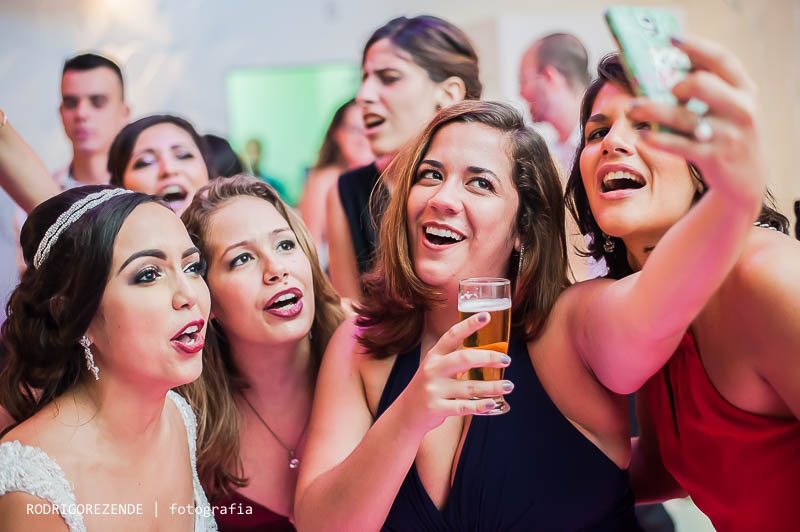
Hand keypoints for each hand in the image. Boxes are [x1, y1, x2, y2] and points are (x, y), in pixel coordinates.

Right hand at [398, 312, 512, 433]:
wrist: (407, 413)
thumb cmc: (429, 387)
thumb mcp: (435, 368)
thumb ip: (455, 359)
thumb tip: (489, 353)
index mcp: (434, 356)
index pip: (452, 335)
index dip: (469, 324)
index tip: (487, 316)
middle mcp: (432, 370)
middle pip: (464, 358)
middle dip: (488, 358)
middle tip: (506, 360)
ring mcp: (433, 389)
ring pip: (469, 386)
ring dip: (493, 386)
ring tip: (509, 386)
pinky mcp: (436, 408)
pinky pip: (464, 406)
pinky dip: (481, 405)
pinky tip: (493, 403)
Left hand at [627, 36, 765, 211]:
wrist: (746, 179)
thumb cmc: (728, 134)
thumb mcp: (730, 107)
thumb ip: (710, 86)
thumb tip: (672, 65)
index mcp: (744, 90)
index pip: (721, 59)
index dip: (696, 47)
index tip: (672, 40)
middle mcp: (740, 109)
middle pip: (701, 84)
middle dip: (676, 84)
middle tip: (664, 90)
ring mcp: (727, 135)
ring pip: (683, 116)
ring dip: (651, 110)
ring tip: (632, 110)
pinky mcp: (713, 157)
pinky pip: (678, 145)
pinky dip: (657, 139)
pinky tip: (640, 136)